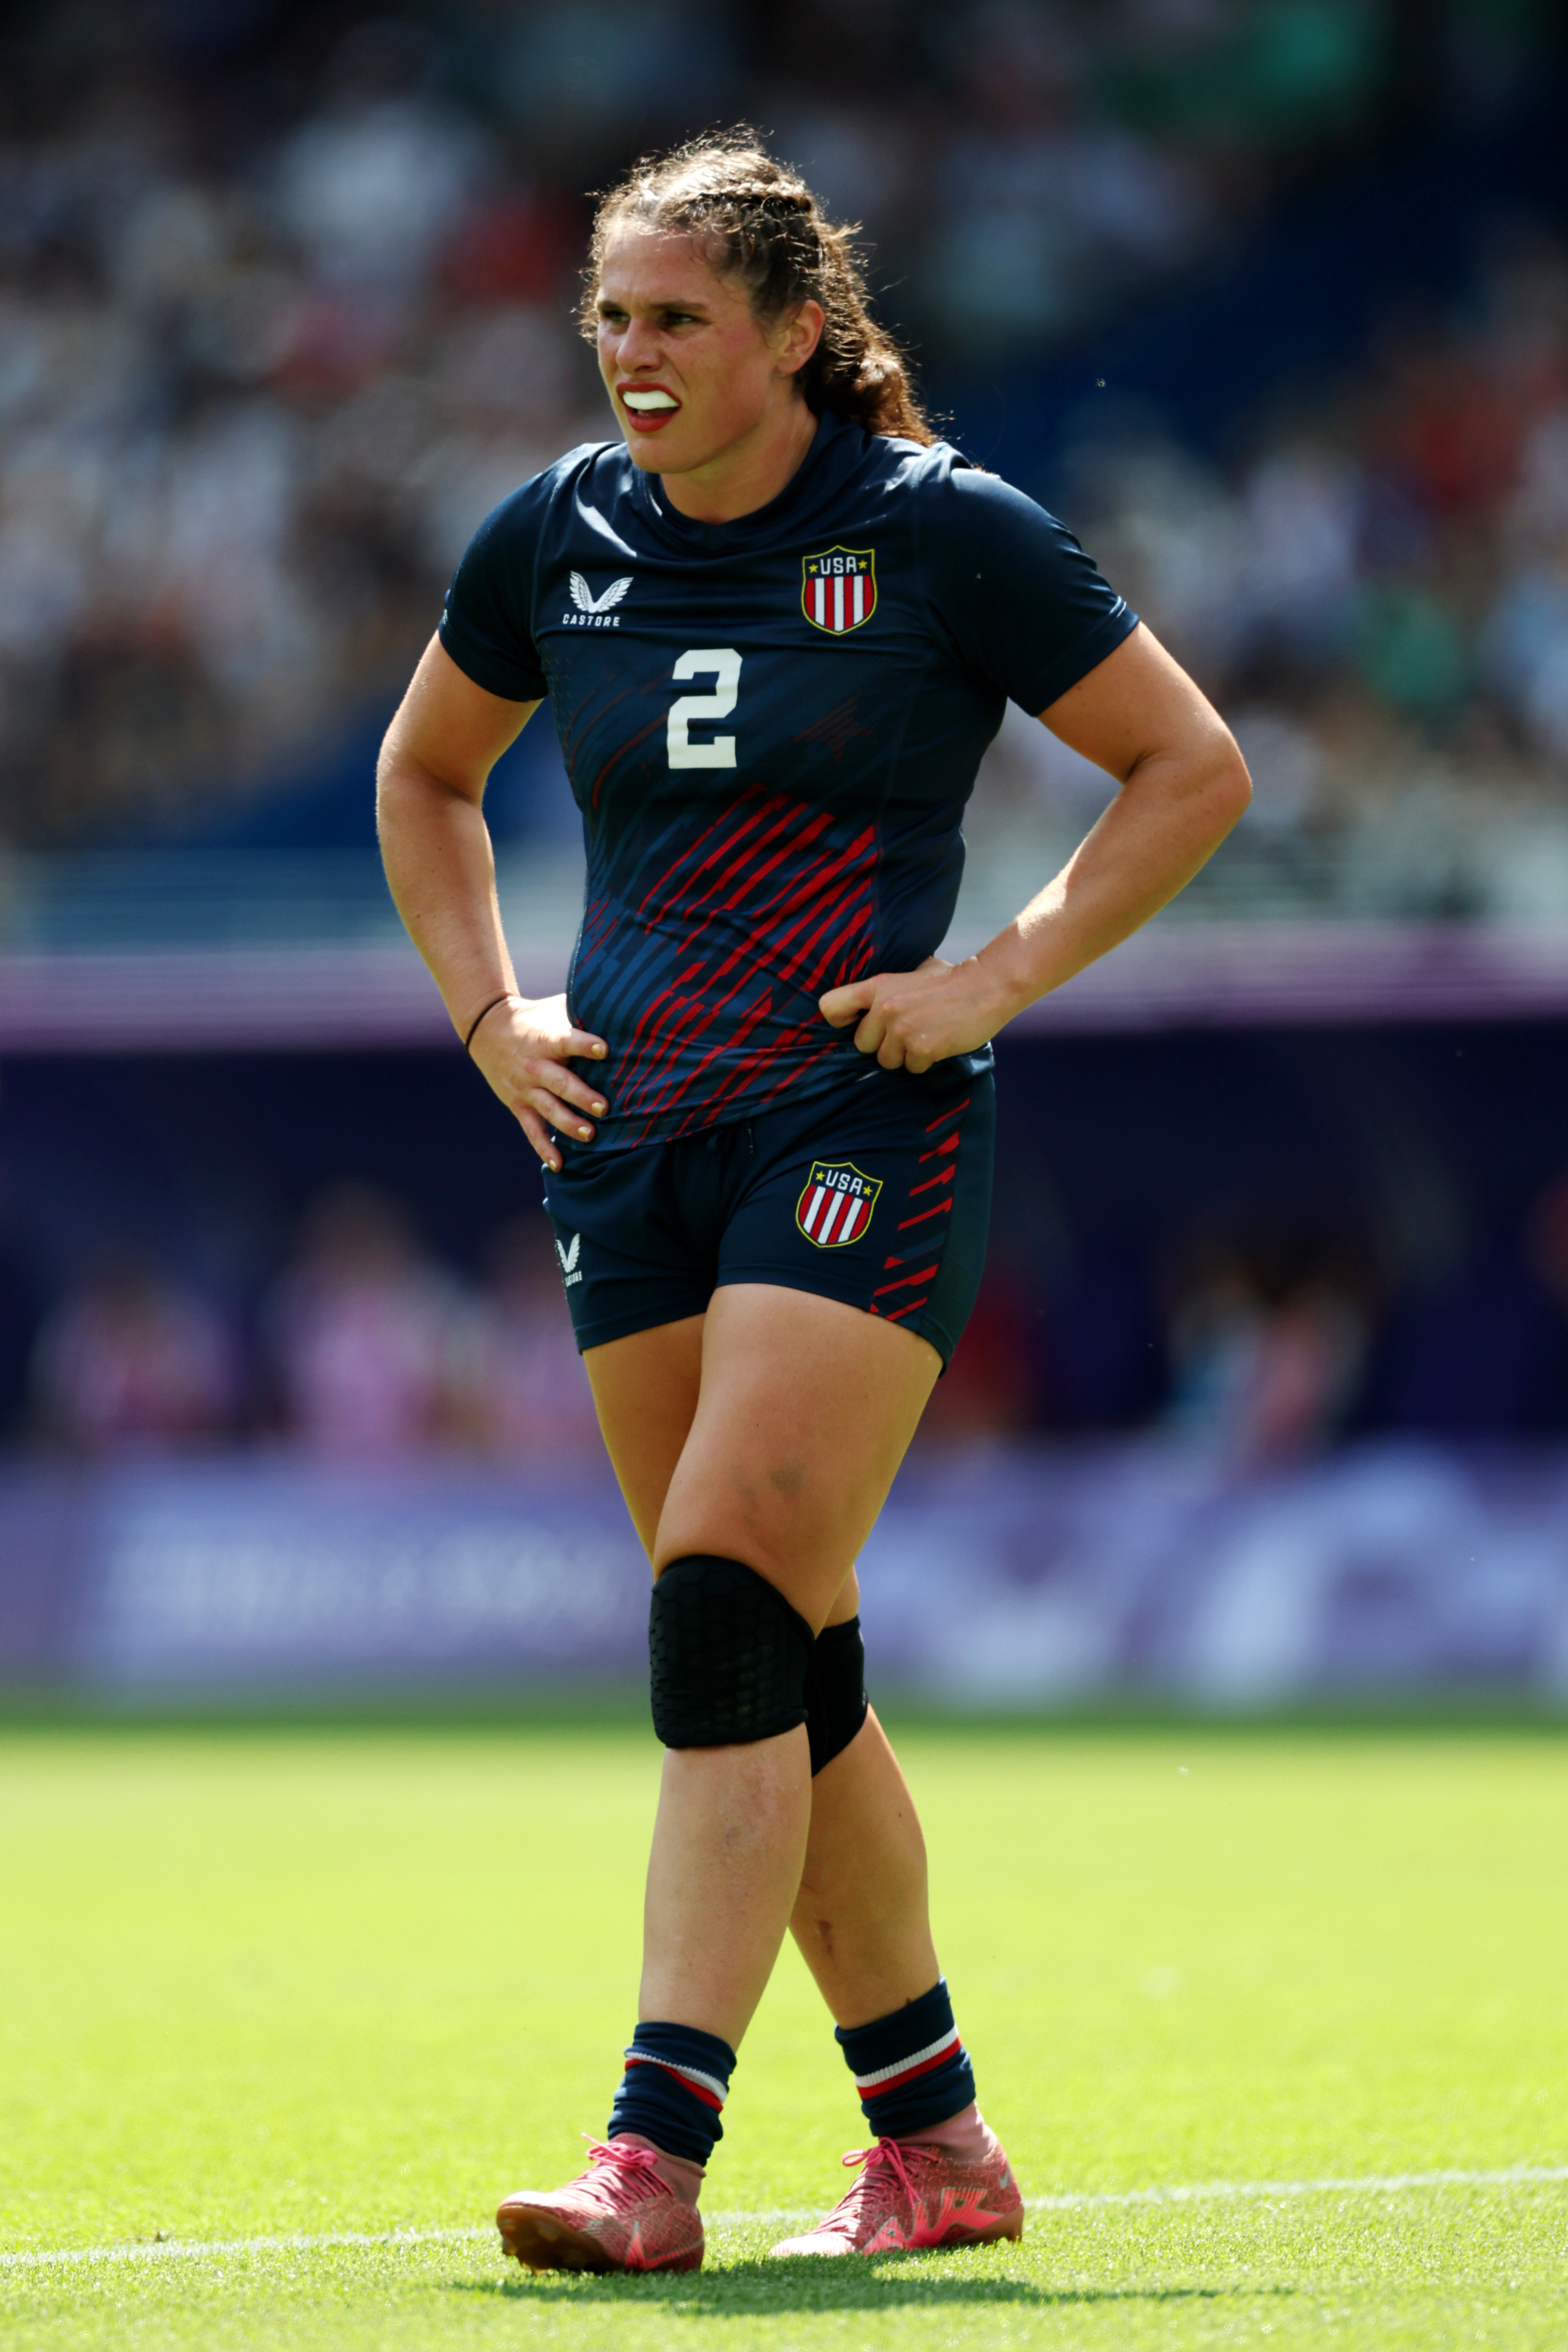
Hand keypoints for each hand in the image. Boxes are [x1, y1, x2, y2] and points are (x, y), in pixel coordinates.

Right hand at [468, 992, 607, 1169]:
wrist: (487, 1029)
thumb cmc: (535, 1017)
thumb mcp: (555, 1007)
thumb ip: (584, 1009)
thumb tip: (625, 1002)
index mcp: (546, 1039)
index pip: (567, 1041)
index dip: (585, 1045)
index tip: (605, 1050)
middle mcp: (535, 1065)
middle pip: (560, 1083)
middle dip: (582, 1096)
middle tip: (605, 1107)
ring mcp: (525, 1088)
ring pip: (548, 1109)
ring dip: (569, 1123)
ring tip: (590, 1134)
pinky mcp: (518, 1104)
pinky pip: (532, 1130)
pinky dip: (544, 1148)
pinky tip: (559, 1165)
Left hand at [819, 957, 1007, 1072]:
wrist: (987, 987)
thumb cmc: (950, 979)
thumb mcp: (912, 972)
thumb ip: (888, 988)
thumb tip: (868, 1003)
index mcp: (877, 986)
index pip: (830, 1007)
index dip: (840, 1020)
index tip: (854, 1022)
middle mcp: (885, 1008)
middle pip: (862, 1045)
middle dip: (883, 1043)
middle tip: (908, 1030)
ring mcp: (902, 1030)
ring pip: (886, 1061)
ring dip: (904, 1055)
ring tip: (926, 1036)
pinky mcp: (921, 1048)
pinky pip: (912, 1068)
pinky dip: (925, 1062)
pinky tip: (939, 1043)